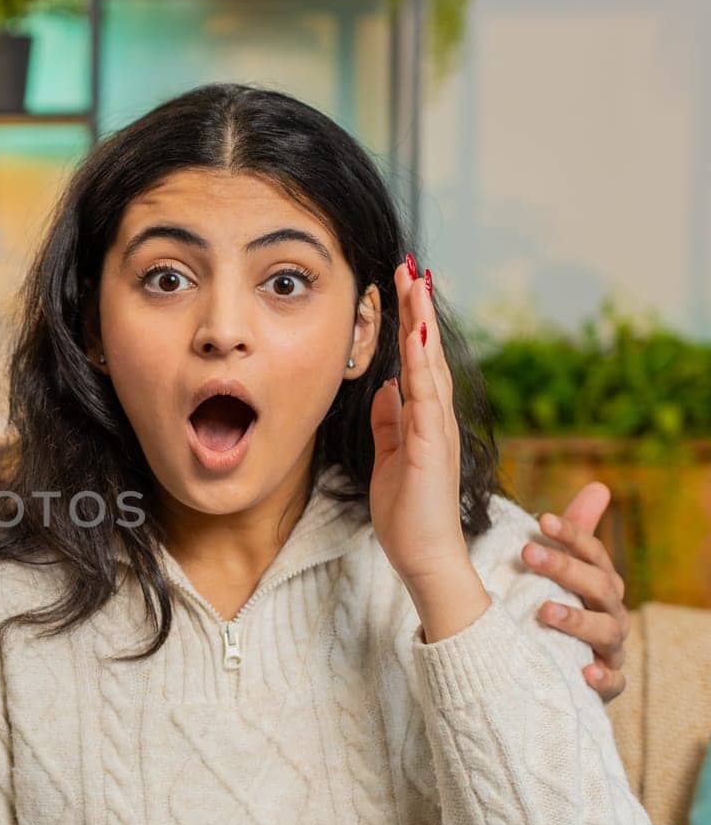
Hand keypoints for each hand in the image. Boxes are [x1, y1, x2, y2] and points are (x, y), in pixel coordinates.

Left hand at [369, 258, 489, 640]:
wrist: (423, 557)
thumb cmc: (409, 514)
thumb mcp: (390, 458)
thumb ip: (390, 423)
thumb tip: (387, 390)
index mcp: (424, 420)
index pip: (418, 361)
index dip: (410, 324)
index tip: (403, 288)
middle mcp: (436, 419)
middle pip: (429, 353)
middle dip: (419, 310)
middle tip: (412, 267)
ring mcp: (437, 431)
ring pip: (432, 366)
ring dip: (422, 325)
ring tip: (416, 284)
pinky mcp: (431, 449)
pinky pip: (426, 400)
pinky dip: (423, 367)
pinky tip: (416, 339)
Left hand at [522, 482, 628, 700]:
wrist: (559, 665)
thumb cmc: (560, 605)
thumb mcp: (563, 568)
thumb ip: (576, 532)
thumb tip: (600, 485)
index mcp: (601, 582)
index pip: (593, 553)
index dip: (571, 535)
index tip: (541, 519)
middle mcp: (611, 612)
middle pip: (598, 586)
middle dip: (564, 568)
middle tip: (527, 553)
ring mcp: (610, 648)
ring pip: (605, 632)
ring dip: (577, 620)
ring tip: (545, 611)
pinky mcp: (606, 683)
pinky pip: (612, 683)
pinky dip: (602, 678)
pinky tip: (584, 671)